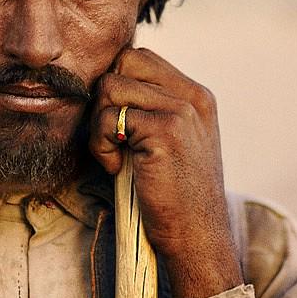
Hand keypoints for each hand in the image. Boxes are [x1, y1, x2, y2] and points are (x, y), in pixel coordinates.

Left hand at [89, 47, 242, 297]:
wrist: (196, 240)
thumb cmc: (172, 197)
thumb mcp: (170, 143)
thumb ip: (150, 110)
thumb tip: (104, 83)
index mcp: (196, 96)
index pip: (139, 58)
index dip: (116, 86)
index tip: (118, 126)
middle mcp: (193, 96)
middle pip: (123, 62)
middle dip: (106, 98)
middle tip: (112, 138)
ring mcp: (181, 110)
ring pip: (110, 87)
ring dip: (100, 125)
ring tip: (116, 157)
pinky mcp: (165, 130)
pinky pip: (108, 118)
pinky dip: (101, 145)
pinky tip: (116, 168)